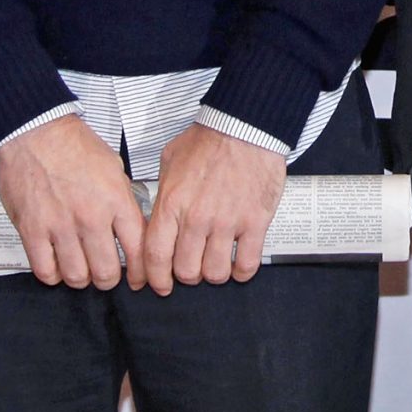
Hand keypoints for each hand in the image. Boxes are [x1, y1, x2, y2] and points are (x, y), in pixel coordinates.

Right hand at [0, 113, 146, 290]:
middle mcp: (91, 217)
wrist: (36, 131)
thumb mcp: (113, 168)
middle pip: (108, 272)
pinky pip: (45, 270)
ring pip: (77, 277)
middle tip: (106, 274)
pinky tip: (56, 266)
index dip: (141, 273)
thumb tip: (134, 228)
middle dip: (109, 280)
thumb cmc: (73, 145)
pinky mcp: (33, 230)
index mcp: (116, 200)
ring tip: (81, 270)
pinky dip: (53, 275)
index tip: (138, 279)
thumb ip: (124, 200)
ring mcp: (61, 226)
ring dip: (81, 278)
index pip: (139, 250)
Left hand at [142, 121, 285, 295]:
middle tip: (193, 267)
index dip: (157, 278)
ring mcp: (227, 222)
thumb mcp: (170, 161)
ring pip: (215, 273)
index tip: (161, 284)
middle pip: (186, 271)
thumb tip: (156, 217)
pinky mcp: (255, 222)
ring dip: (214, 273)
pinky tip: (239, 264)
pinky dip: (242, 271)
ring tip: (216, 263)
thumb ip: (162, 194)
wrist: (245, 126)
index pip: (156, 257)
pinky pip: (247, 264)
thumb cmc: (209, 140)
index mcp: (172, 203)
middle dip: (187, 275)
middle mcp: (197, 218)